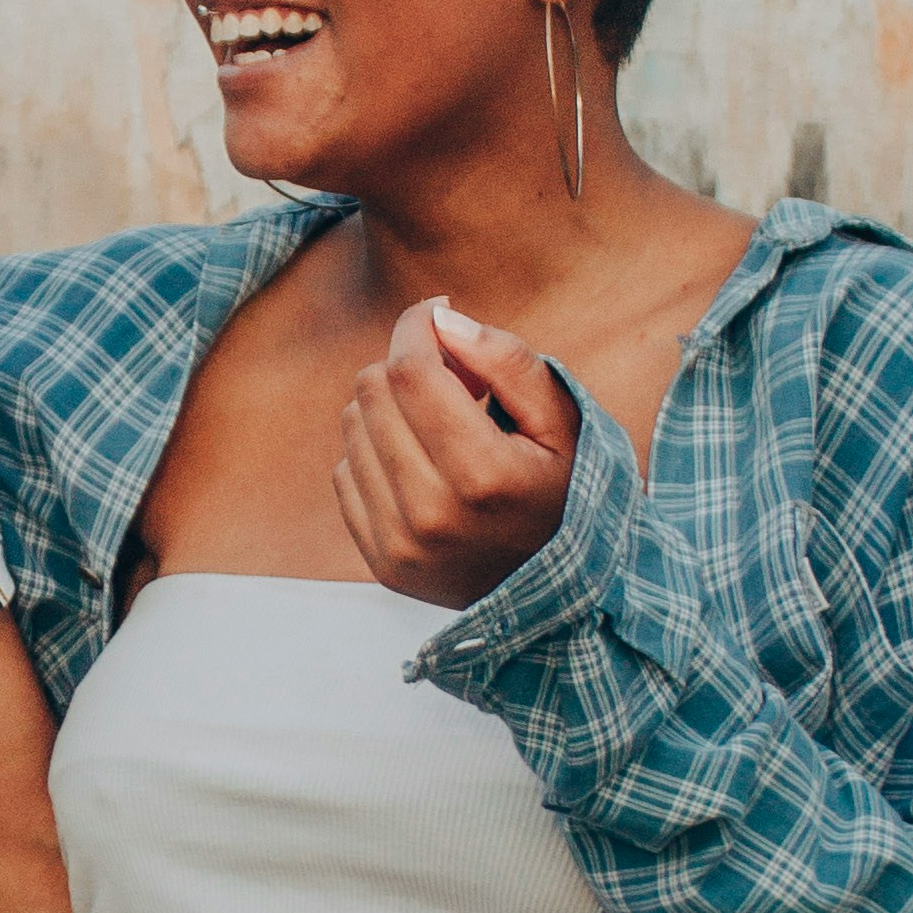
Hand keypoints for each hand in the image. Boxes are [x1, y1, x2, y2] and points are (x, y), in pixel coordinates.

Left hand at [336, 298, 578, 607]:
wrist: (564, 597)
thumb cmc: (566, 493)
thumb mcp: (564, 423)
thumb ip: (507, 362)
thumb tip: (441, 321)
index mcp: (482, 475)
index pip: (410, 372)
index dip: (415, 327)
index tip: (436, 314)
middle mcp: (431, 514)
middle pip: (373, 393)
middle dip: (406, 365)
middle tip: (452, 377)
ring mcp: (400, 545)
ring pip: (353, 426)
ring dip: (389, 407)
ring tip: (440, 423)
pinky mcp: (381, 563)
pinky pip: (345, 473)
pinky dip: (376, 453)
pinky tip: (422, 463)